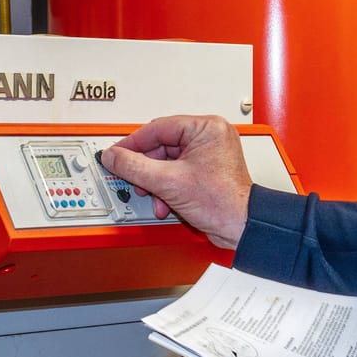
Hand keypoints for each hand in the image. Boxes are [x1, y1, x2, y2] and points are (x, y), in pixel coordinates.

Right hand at [101, 115, 251, 248]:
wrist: (242, 228)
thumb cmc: (223, 202)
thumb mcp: (168, 181)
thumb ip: (135, 167)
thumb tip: (114, 156)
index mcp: (206, 128)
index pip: (157, 128)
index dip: (132, 143)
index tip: (116, 154)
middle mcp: (209, 136)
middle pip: (161, 146)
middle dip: (146, 169)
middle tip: (133, 178)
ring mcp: (209, 154)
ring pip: (167, 162)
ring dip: (155, 182)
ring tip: (153, 196)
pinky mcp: (206, 170)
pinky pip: (177, 172)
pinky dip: (166, 187)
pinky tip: (165, 202)